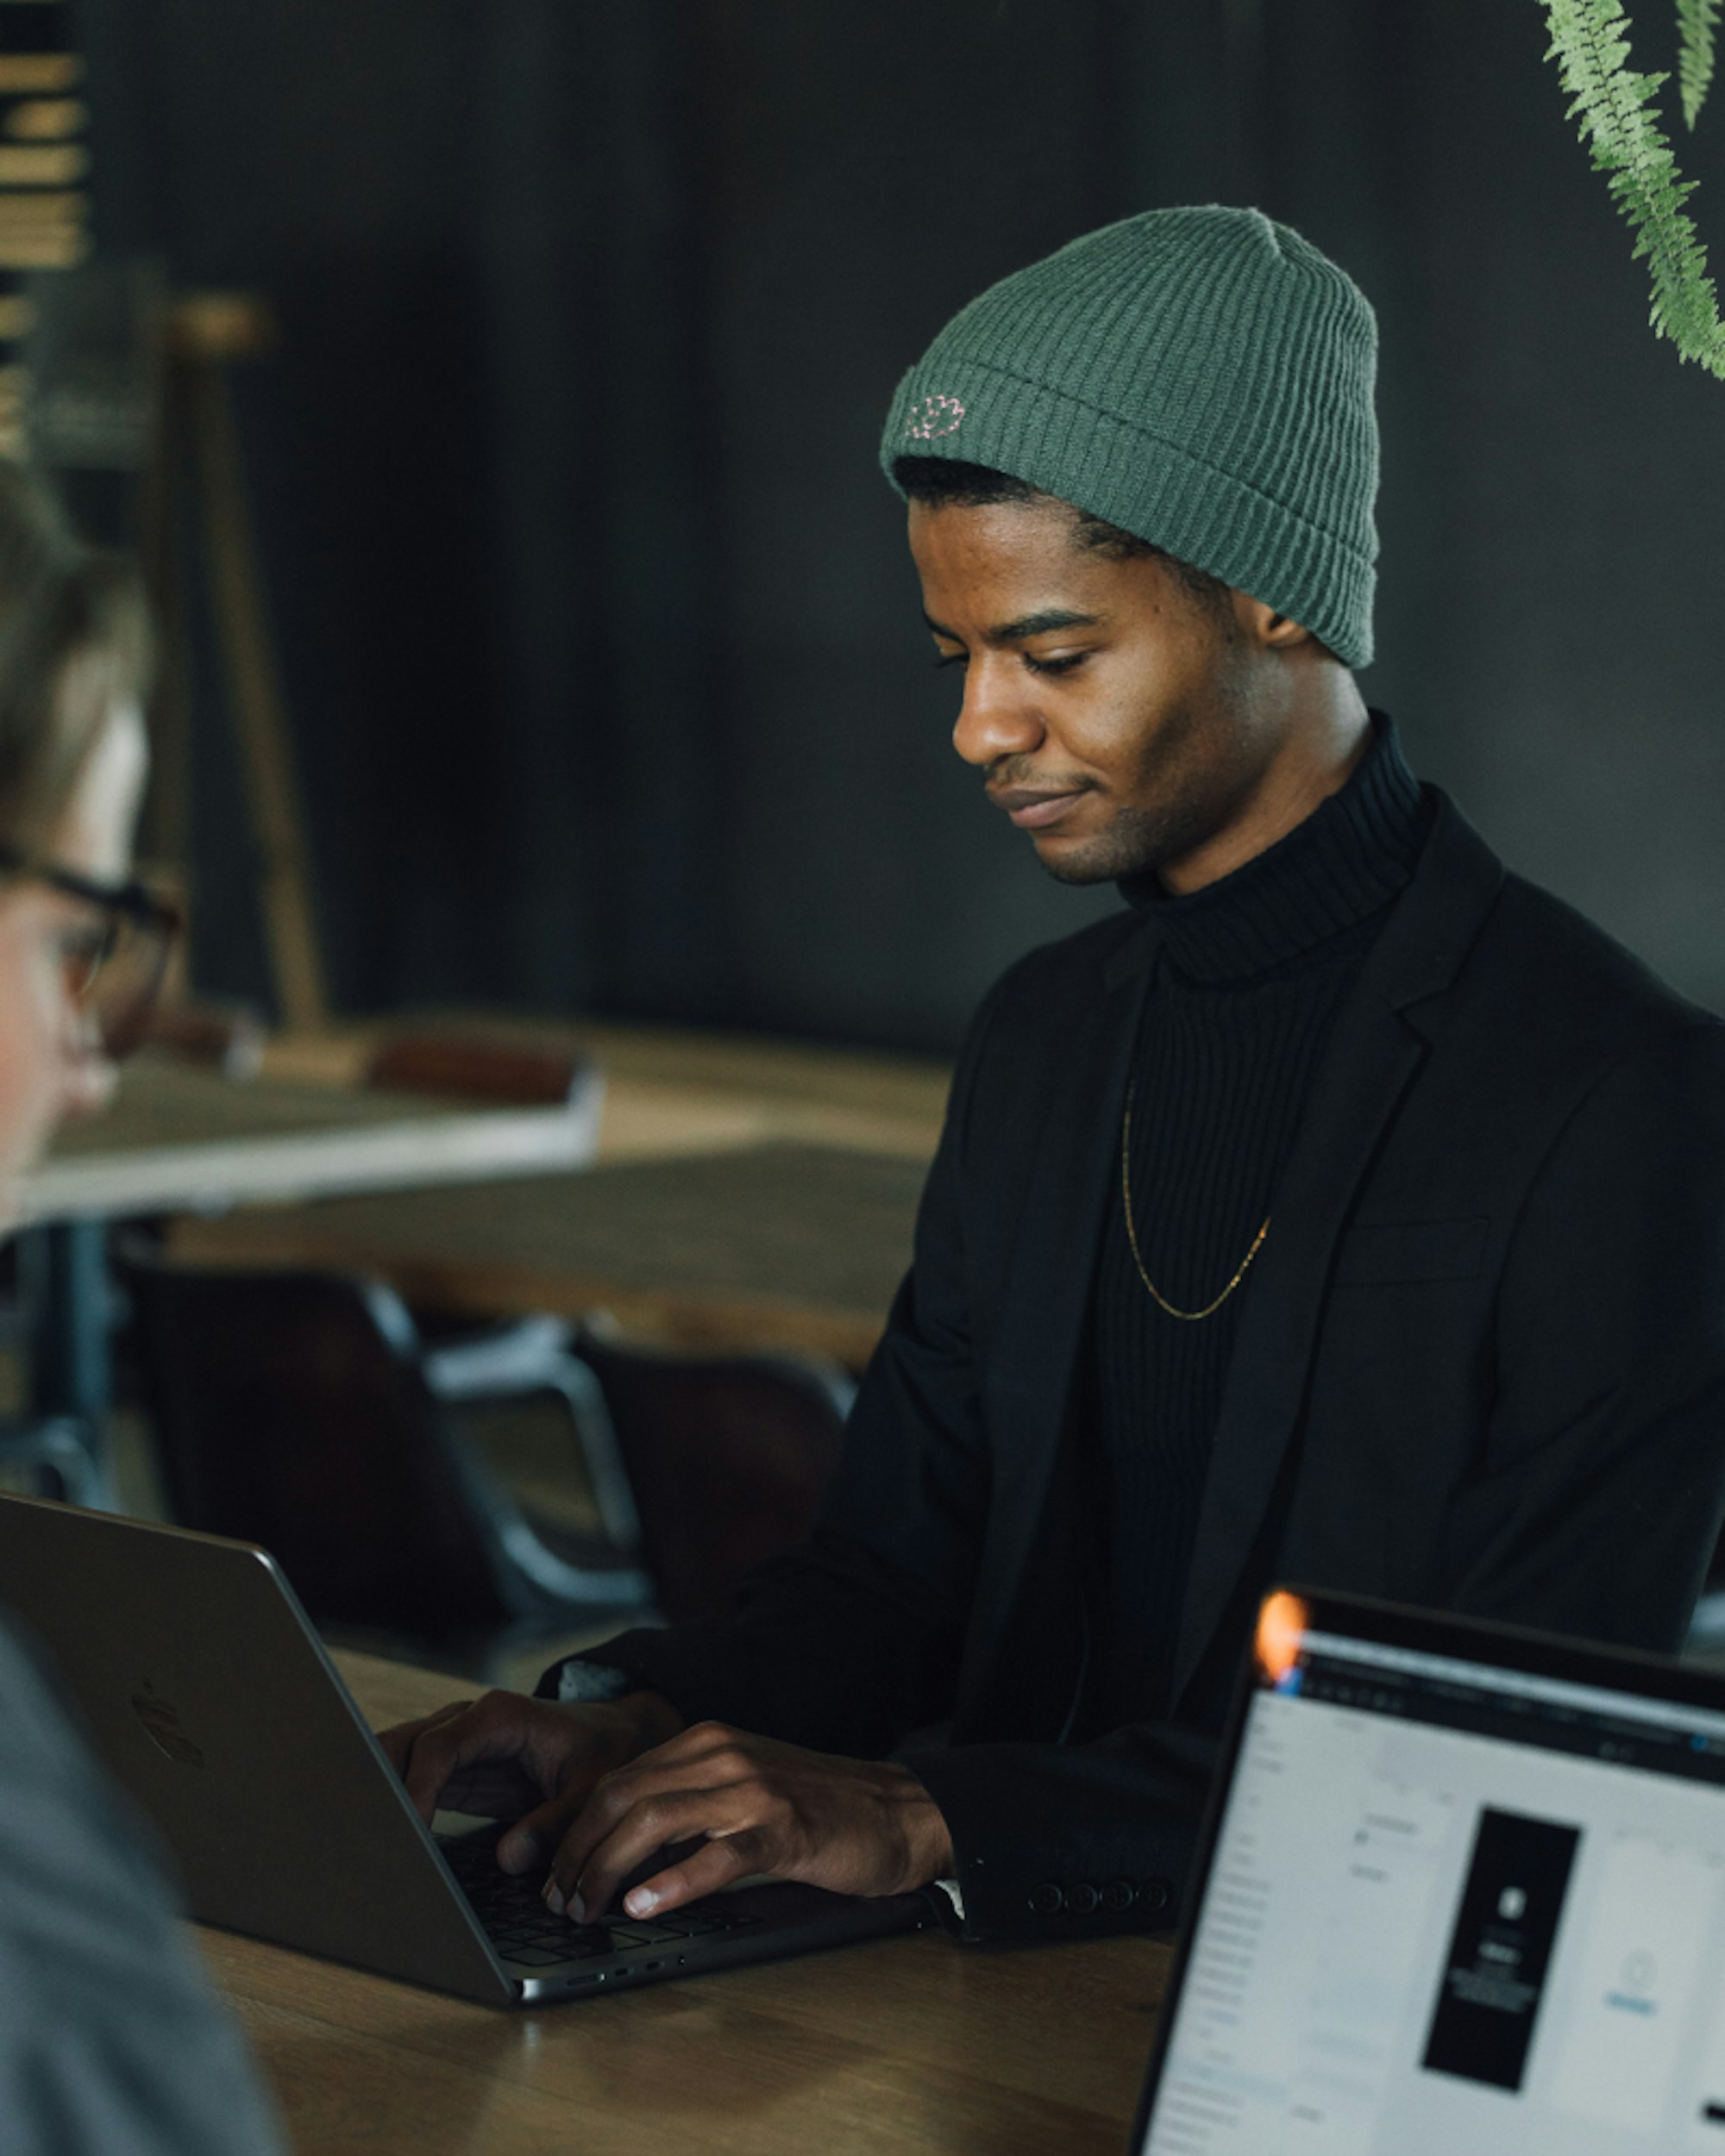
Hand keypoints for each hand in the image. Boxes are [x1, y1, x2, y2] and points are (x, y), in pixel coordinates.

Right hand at [379, 1687, 682, 1874]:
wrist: (612, 1737)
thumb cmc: (602, 1754)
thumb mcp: (591, 1789)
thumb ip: (554, 1822)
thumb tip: (508, 1857)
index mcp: (500, 1716)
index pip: (440, 1747)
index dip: (417, 1788)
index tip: (407, 1829)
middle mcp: (468, 1722)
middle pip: (404, 1744)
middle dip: (377, 1783)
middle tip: (362, 1834)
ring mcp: (455, 1745)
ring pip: (396, 1760)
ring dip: (378, 1793)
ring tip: (359, 1839)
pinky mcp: (452, 1771)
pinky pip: (410, 1783)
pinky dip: (394, 1807)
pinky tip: (382, 1840)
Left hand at [543, 1721, 954, 1923]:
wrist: (897, 1811)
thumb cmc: (817, 1809)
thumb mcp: (742, 1789)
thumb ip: (687, 1806)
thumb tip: (618, 1851)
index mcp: (708, 1741)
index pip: (618, 1778)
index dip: (576, 1829)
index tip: (556, 1874)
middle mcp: (723, 1753)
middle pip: (623, 1795)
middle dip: (580, 1851)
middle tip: (562, 1900)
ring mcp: (753, 1788)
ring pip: (654, 1818)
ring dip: (608, 1868)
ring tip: (589, 1908)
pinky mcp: (784, 1827)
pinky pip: (716, 1854)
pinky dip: (671, 1881)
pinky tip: (645, 1905)